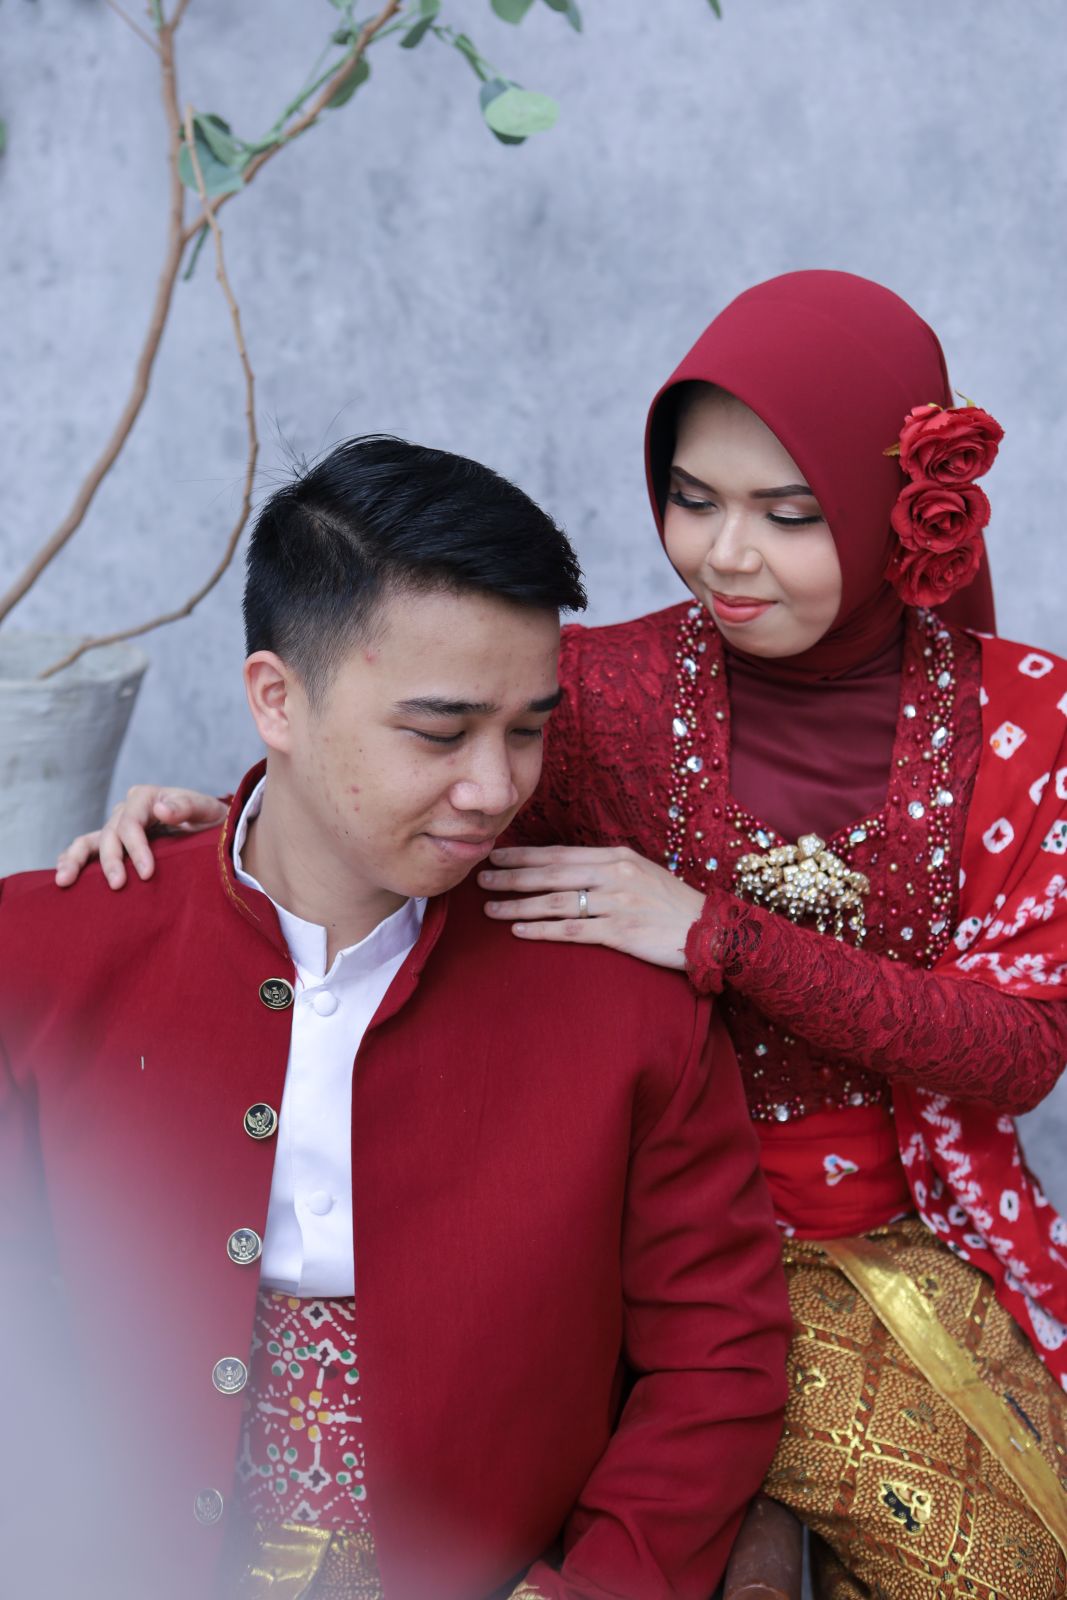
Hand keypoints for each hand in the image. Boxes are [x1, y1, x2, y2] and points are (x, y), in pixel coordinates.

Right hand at [54, 786, 227, 889]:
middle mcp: (128, 810)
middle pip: (110, 834)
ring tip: (65, 881)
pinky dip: (73, 859)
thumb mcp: (208, 811)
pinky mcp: (115, 844)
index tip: (148, 873)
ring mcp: (118, 827)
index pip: (132, 822)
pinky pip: (87, 849)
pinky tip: (64, 876)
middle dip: (111, 861)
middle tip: (118, 885)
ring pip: (90, 840)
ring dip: (75, 860)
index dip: (136, 847)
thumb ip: (188, 806)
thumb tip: (161, 809)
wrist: (212, 831)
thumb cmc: (212, 821)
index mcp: (148, 798)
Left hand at [480, 844, 705, 969]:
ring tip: (491, 908)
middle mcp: (614, 875)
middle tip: (481, 879)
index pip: (560, 853)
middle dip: (512, 877)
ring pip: (556, 902)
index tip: (496, 855)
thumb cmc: (670, 903)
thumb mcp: (639, 873)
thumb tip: (564, 870)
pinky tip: (519, 930)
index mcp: (616, 857)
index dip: (524, 855)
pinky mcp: (620, 932)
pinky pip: (572, 930)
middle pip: (551, 874)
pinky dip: (542, 929)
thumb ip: (605, 869)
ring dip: (519, 904)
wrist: (708, 930)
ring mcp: (616, 903)